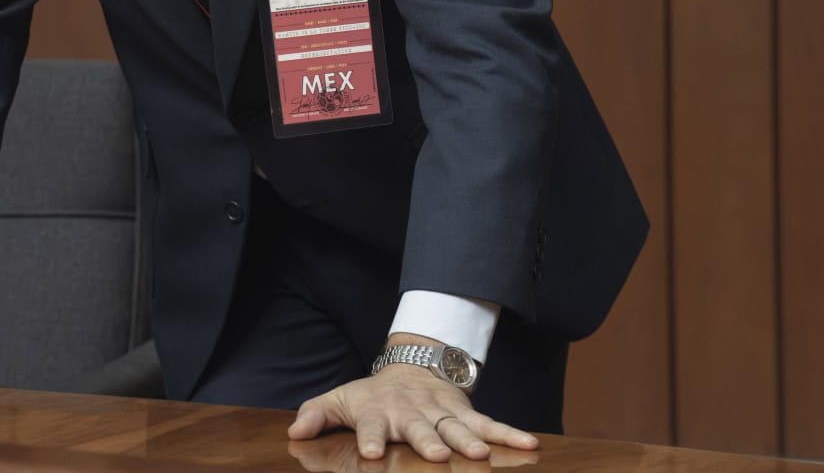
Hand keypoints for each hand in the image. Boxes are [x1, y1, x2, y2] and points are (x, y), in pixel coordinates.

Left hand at [286, 338, 537, 463]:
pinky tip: (529, 444)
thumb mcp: (340, 399)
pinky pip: (490, 425)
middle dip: (428, 440)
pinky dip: (509, 434)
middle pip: (420, 428)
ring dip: (469, 440)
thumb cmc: (372, 395)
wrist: (412, 368)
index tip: (374, 454)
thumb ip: (317, 413)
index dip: (372, 438)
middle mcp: (412, 412)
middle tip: (437, 455)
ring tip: (481, 456)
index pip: (373, 425)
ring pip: (457, 427)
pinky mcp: (466, 414)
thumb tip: (294, 431)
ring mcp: (442, 412)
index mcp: (379, 411)